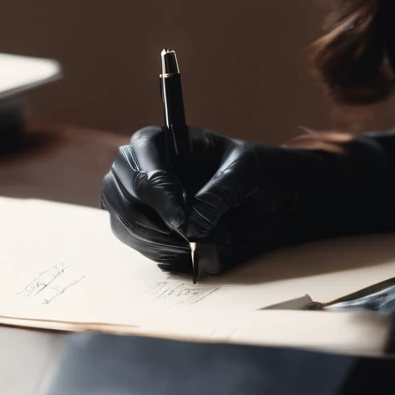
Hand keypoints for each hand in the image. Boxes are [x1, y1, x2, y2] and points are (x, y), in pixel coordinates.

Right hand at [100, 126, 381, 277]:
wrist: (271, 199)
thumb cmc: (259, 173)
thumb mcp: (247, 174)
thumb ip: (219, 194)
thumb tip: (192, 227)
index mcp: (166, 139)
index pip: (143, 156)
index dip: (159, 190)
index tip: (184, 222)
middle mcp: (144, 165)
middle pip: (123, 190)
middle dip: (156, 220)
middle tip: (192, 240)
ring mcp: (139, 197)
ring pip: (125, 220)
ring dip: (159, 241)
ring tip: (201, 247)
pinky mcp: (144, 225)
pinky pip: (135, 242)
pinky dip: (160, 252)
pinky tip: (190, 254)